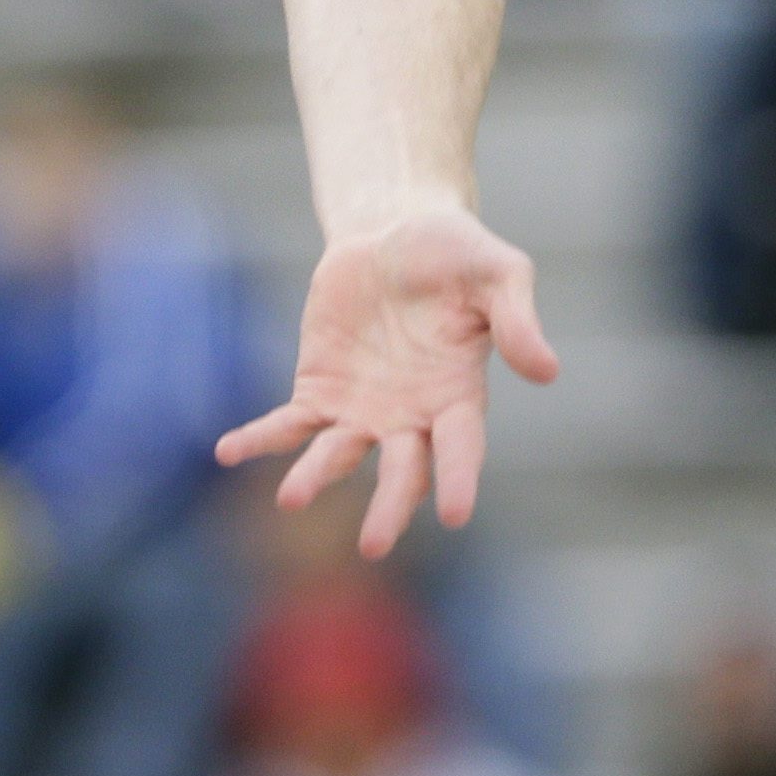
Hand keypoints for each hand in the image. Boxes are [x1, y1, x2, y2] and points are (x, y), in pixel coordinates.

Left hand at [214, 201, 557, 558]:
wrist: (393, 230)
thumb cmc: (456, 253)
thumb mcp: (498, 273)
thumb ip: (517, 320)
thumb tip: (548, 372)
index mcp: (459, 396)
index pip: (462, 448)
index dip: (460, 480)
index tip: (457, 516)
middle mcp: (411, 416)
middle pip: (402, 471)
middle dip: (389, 507)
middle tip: (372, 544)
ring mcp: (361, 408)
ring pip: (338, 453)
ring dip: (315, 476)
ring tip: (291, 499)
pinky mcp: (318, 388)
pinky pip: (288, 423)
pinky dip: (260, 438)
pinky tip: (227, 451)